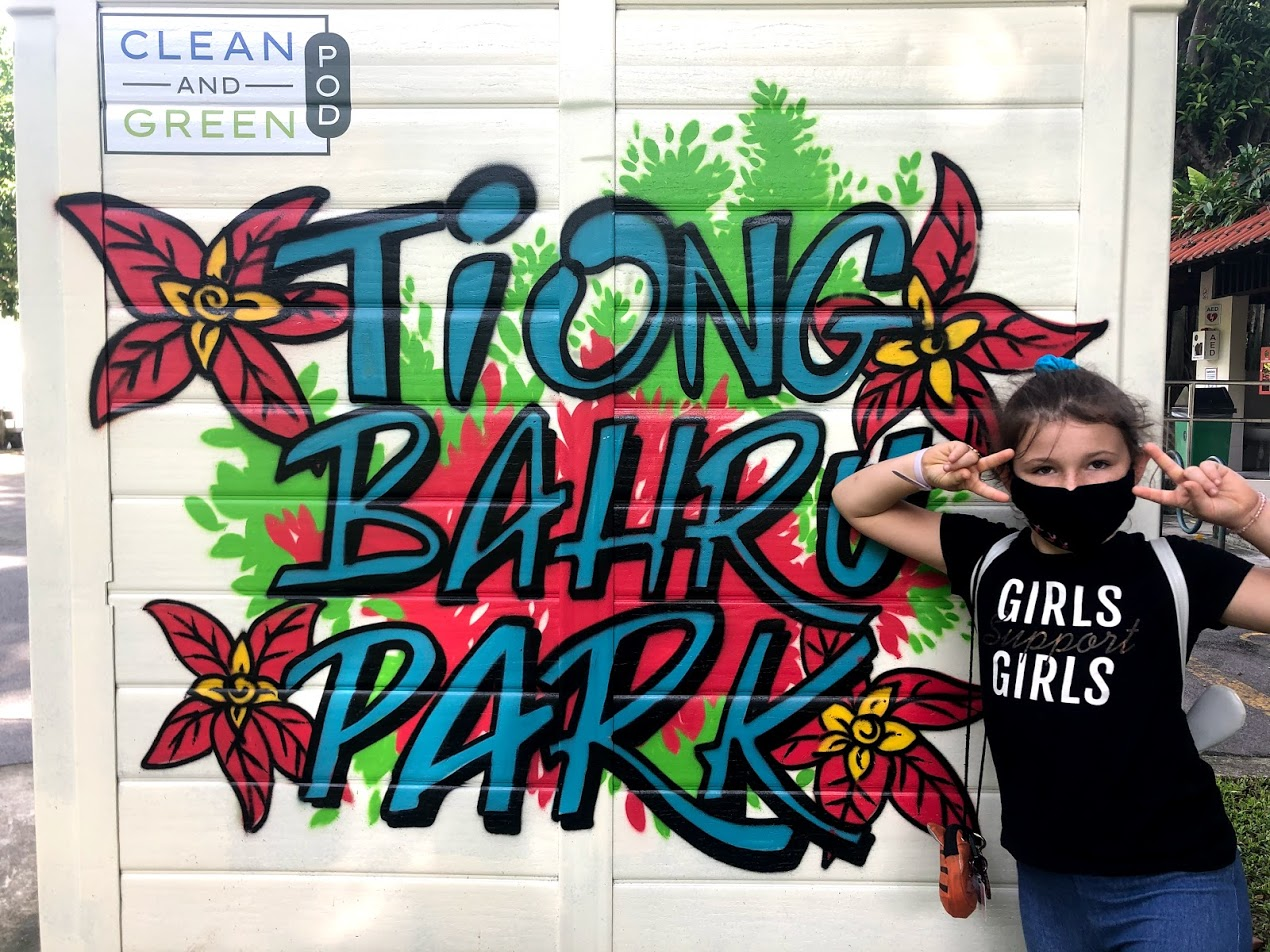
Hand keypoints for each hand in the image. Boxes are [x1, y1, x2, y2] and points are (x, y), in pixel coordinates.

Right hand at [921, 442, 1014, 502]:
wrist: (926, 467)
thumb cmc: (939, 478)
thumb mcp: (946, 483)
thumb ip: (956, 479)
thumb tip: (966, 472)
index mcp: (971, 481)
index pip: (984, 489)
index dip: (994, 494)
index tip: (1006, 499)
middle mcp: (973, 468)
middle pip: (988, 463)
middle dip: (999, 457)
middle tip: (1010, 452)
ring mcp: (968, 457)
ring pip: (971, 457)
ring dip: (959, 462)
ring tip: (947, 467)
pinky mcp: (960, 447)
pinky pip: (963, 449)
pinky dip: (956, 455)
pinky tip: (949, 459)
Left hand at [1133, 443, 1259, 529]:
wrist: (1243, 508)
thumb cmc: (1221, 513)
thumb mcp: (1205, 510)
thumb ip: (1195, 497)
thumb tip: (1188, 482)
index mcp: (1181, 498)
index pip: (1162, 496)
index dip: (1148, 493)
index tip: (1134, 490)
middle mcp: (1187, 485)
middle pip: (1170, 469)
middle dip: (1159, 457)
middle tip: (1148, 447)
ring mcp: (1199, 475)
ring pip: (1191, 470)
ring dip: (1203, 481)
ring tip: (1213, 491)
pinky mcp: (1212, 468)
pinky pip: (1205, 466)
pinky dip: (1211, 475)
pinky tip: (1218, 482)